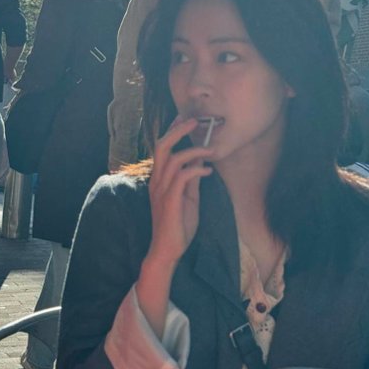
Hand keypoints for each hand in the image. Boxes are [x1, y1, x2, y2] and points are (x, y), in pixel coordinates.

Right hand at [147, 116, 212, 268]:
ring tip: (211, 151)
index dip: (173, 131)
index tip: (186, 119)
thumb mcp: (187, 198)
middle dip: (179, 130)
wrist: (167, 249)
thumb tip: (200, 162)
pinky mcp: (171, 201)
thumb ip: (190, 180)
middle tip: (195, 121)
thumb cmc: (177, 225)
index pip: (162, 148)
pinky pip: (183, 177)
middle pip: (163, 146)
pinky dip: (197, 170)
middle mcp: (157, 181)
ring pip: (174, 159)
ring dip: (195, 151)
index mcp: (159, 179)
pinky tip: (208, 172)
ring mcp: (162, 190)